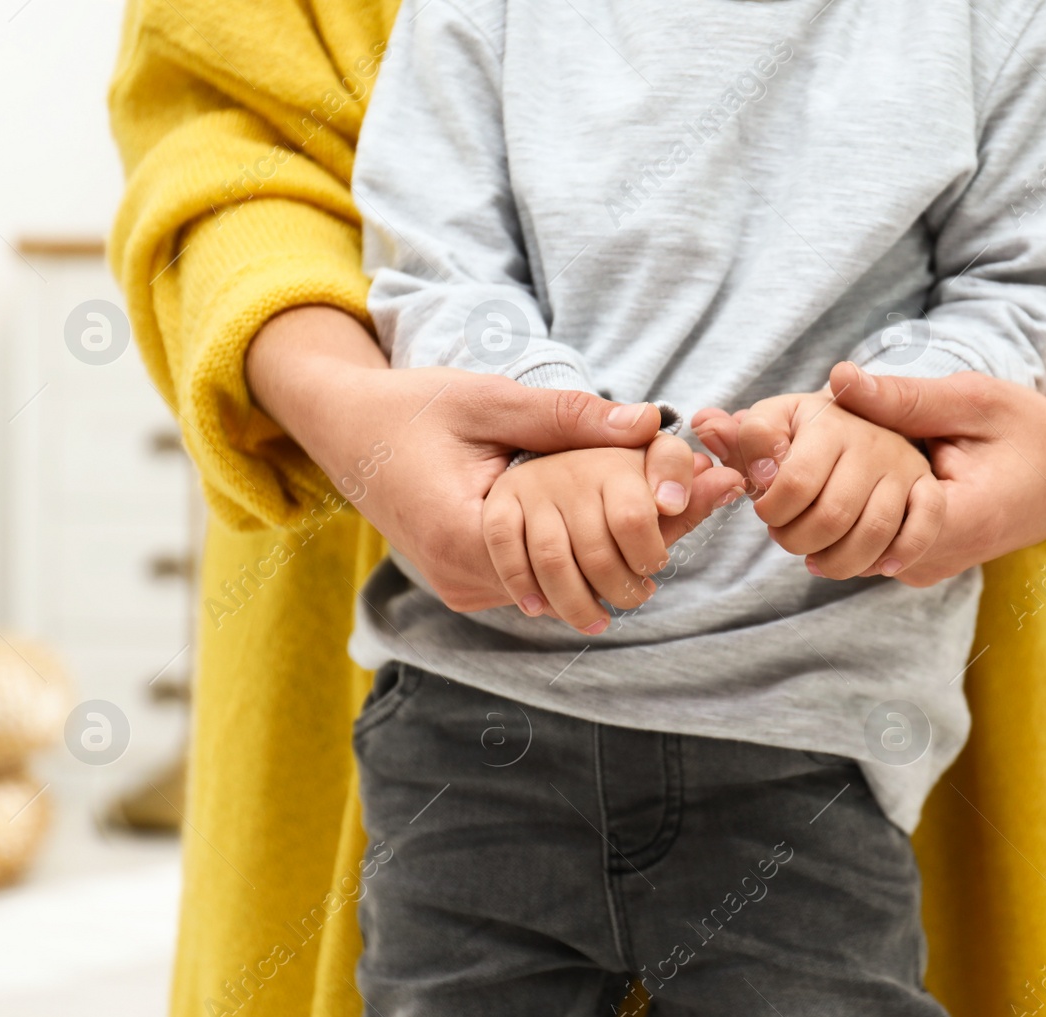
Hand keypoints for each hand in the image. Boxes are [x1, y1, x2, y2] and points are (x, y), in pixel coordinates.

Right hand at [245, 306, 739, 612]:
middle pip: (574, 576)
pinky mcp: (467, 582)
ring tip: (670, 509)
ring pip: (559, 583)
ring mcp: (463, 587)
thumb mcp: (489, 399)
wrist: (343, 427)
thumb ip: (566, 415)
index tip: (693, 500)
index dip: (637, 527)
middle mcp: (462, 576)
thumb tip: (649, 422)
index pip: (571, 551)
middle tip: (702, 500)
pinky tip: (613, 520)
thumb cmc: (411, 406)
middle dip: (635, 542)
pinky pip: (536, 578)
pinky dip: (573, 551)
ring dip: (607, 550)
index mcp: (464, 533)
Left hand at [692, 390, 944, 579]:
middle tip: (786, 538)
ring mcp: (903, 468)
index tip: (765, 509)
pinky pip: (924, 527)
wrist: (865, 419)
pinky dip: (900, 553)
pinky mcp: (925, 488)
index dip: (772, 510)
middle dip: (798, 540)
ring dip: (839, 560)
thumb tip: (706, 424)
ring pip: (874, 531)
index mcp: (827, 423)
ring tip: (817, 559)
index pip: (794, 483)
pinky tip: (876, 567)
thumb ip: (741, 434)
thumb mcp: (773, 422)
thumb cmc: (807, 432)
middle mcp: (871, 443)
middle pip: (832, 516)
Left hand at [818, 359, 1045, 585]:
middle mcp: (940, 558)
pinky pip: (870, 545)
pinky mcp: (922, 565)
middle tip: (816, 444)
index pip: (865, 518)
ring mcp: (929, 568)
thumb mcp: (975, 400)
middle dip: (828, 489)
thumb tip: (837, 378)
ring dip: (839, 503)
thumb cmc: (1032, 431)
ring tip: (840, 455)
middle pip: (851, 536)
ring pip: (854, 545)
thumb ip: (906, 398)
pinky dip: (858, 511)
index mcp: (961, 520)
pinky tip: (862, 475)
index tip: (820, 440)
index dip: (832, 478)